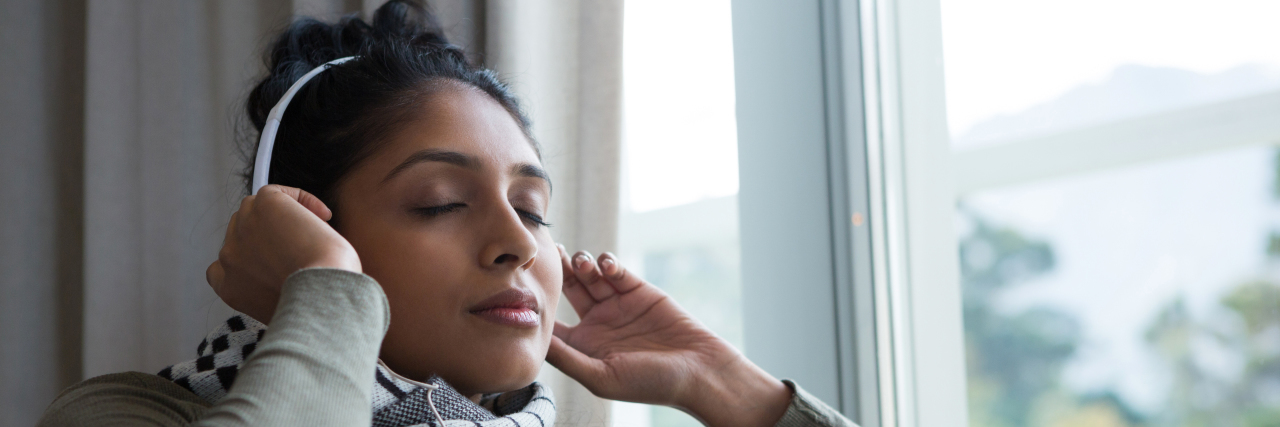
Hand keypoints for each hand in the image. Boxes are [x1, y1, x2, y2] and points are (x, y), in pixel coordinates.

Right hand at [206, 185, 360, 323]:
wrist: (321, 296)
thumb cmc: (315, 305)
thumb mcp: (281, 307)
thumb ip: (270, 291)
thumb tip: (293, 272)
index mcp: (228, 286)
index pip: (225, 264)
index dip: (251, 257)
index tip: (277, 261)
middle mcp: (228, 258)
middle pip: (243, 233)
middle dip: (271, 236)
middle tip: (304, 247)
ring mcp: (242, 228)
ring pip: (258, 210)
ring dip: (284, 218)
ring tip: (314, 234)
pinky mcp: (262, 205)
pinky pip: (278, 192)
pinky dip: (302, 199)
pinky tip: (323, 215)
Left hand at [545, 247, 791, 426]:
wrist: (698, 370)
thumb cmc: (649, 383)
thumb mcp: (601, 376)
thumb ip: (566, 358)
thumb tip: (532, 342)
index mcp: (584, 346)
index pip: (551, 323)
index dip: (537, 305)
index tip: (522, 287)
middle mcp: (597, 324)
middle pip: (567, 291)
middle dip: (557, 271)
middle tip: (548, 253)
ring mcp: (618, 305)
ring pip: (590, 276)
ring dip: (581, 264)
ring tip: (580, 261)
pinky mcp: (639, 290)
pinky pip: (617, 271)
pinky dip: (608, 263)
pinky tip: (605, 264)